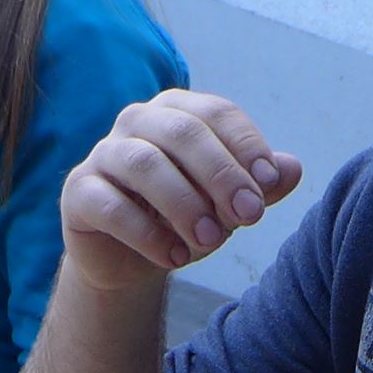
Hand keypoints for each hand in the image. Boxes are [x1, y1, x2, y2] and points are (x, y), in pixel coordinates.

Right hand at [56, 89, 305, 286]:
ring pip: (144, 164)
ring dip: (184, 204)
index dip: (245, 146)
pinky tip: (175, 258)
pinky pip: (110, 205)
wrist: (131, 261)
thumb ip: (260, 186)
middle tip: (249, 216)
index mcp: (178, 111)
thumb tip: (293, 168)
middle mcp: (137, 122)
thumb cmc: (185, 219)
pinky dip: (147, 234)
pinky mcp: (78, 192)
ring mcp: (103, 154)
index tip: (269, 184)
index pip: (216, 113)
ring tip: (212, 242)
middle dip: (220, 174)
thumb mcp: (228, 204)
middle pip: (182, 133)